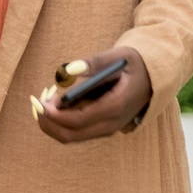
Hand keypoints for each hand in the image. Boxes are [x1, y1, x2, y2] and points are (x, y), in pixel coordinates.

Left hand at [33, 47, 152, 143]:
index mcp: (116, 107)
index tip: (41, 102)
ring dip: (52, 123)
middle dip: (48, 122)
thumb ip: (92, 62)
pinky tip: (56, 105)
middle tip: (37, 103)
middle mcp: (111, 124)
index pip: (78, 121)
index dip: (55, 114)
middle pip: (69, 135)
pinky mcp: (102, 129)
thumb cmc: (133, 63)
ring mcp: (107, 130)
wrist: (155, 76)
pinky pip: (75, 133)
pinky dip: (60, 123)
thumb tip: (67, 70)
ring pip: (70, 137)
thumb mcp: (117, 56)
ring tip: (45, 101)